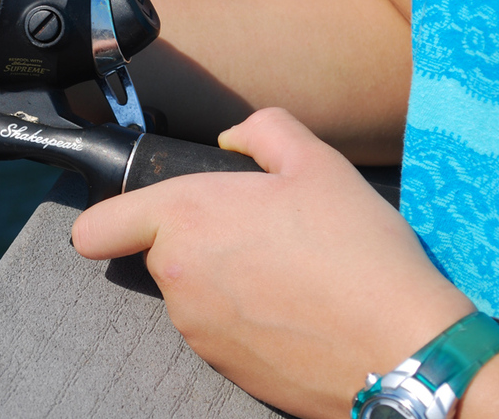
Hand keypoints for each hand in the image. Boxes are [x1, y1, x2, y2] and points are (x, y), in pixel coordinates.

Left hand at [72, 108, 473, 418]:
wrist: (401, 347)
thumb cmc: (356, 248)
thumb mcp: (317, 162)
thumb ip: (264, 131)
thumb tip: (234, 138)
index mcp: (185, 220)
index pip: (98, 228)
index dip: (111, 220)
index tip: (131, 219)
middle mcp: (178, 280)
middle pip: (162, 252)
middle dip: (199, 239)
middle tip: (261, 231)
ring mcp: (198, 331)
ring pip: (194, 292)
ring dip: (224, 279)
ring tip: (289, 272)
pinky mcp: (224, 369)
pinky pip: (219, 331)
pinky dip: (245, 319)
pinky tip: (296, 309)